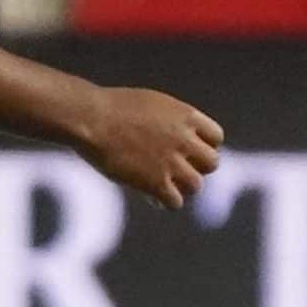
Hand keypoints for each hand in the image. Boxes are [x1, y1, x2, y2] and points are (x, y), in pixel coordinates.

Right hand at [76, 87, 222, 210]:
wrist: (91, 119)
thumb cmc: (111, 108)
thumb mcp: (150, 104)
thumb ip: (169, 121)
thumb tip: (175, 137)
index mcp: (186, 116)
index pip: (216, 137)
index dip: (203, 146)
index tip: (188, 151)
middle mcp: (184, 139)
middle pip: (212, 163)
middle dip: (196, 168)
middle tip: (177, 170)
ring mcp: (171, 162)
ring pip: (196, 185)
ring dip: (181, 187)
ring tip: (163, 185)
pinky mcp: (155, 182)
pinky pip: (175, 202)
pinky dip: (165, 202)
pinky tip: (151, 197)